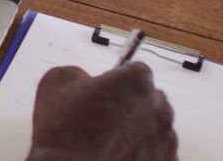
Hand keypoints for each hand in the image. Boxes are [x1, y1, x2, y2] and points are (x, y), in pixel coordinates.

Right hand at [27, 62, 176, 160]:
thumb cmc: (64, 132)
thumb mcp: (57, 81)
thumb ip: (80, 73)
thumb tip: (83, 81)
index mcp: (136, 81)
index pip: (136, 70)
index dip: (118, 80)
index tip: (109, 88)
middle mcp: (158, 106)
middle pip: (149, 98)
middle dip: (130, 104)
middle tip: (104, 116)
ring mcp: (165, 137)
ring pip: (155, 126)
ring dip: (137, 129)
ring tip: (108, 140)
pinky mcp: (165, 160)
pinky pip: (157, 151)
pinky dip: (143, 153)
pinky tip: (119, 153)